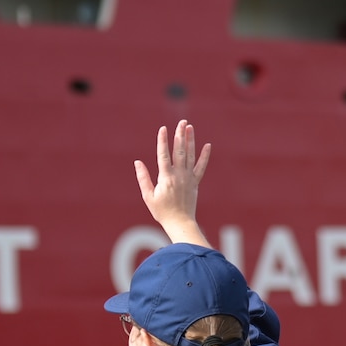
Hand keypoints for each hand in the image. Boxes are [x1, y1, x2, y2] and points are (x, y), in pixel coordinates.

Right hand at [135, 120, 212, 246]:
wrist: (180, 223)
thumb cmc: (162, 211)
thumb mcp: (148, 196)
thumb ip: (143, 178)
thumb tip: (137, 162)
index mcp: (166, 178)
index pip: (163, 155)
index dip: (163, 141)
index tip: (163, 129)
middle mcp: (179, 175)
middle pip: (179, 151)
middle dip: (180, 135)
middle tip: (182, 122)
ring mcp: (189, 178)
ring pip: (190, 156)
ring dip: (190, 140)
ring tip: (190, 127)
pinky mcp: (195, 182)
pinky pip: (201, 167)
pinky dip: (204, 156)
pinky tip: (207, 145)